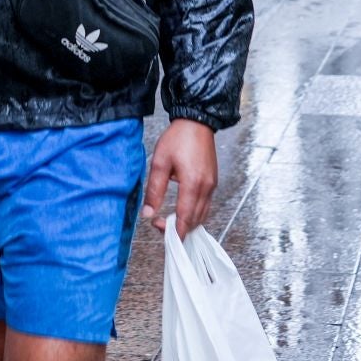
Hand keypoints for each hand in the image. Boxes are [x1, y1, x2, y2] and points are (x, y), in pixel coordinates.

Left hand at [142, 118, 217, 236]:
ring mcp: (212, 185)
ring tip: (169, 221)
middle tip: (160, 225)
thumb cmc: (177, 139)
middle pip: (195, 220)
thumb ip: (154, 190)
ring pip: (203, 214)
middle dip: (180, 229)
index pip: (186, 218)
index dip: (176, 232)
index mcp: (193, 184)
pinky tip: (183, 212)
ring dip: (188, 223)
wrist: (197, 122)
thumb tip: (148, 213)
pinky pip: (206, 205)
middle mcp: (206, 188)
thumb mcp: (159, 163)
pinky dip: (195, 213)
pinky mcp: (213, 182)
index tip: (164, 237)